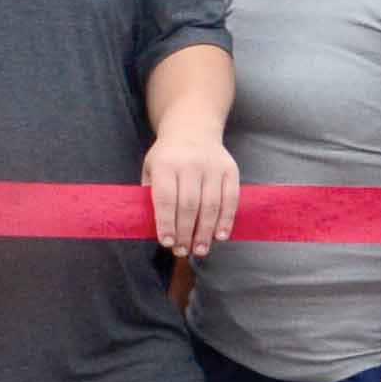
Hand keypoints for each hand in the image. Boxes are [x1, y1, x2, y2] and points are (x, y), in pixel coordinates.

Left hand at [143, 131, 239, 258]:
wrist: (192, 129)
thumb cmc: (167, 157)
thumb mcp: (150, 168)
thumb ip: (149, 194)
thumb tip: (150, 228)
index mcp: (166, 164)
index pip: (165, 198)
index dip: (166, 222)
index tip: (166, 243)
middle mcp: (190, 165)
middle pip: (189, 205)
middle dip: (185, 232)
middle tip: (182, 251)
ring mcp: (213, 167)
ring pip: (211, 205)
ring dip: (205, 232)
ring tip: (200, 250)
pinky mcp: (230, 171)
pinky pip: (231, 199)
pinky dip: (226, 220)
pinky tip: (220, 236)